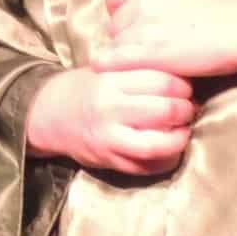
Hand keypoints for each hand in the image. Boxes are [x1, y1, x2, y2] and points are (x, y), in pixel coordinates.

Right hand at [25, 66, 196, 175]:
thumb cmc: (84, 88)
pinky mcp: (110, 160)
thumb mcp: (105, 69)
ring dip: (180, 137)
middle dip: (186, 110)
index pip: (161, 80)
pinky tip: (170, 149)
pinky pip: (149, 166)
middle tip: (188, 108)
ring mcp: (110, 138)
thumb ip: (137, 70)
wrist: (48, 115)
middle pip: (165, 110)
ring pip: (159, 144)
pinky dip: (167, 159)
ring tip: (182, 130)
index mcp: (109, 80)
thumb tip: (181, 74)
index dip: (182, 85)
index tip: (185, 87)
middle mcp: (109, 108)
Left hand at [93, 0, 236, 78]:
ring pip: (116, 43)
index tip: (126, 21)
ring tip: (147, 62)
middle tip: (144, 49)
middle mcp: (143, 2)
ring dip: (127, 53)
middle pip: (114, 23)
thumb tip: (145, 12)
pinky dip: (111, 64)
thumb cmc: (223, 16)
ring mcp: (144, 26)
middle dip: (124, 36)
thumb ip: (159, 1)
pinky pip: (116, 58)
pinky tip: (108, 69)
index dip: (116, 10)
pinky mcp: (149, 51)